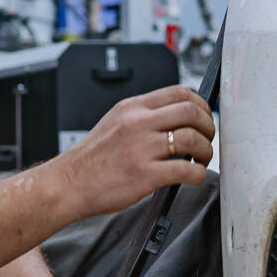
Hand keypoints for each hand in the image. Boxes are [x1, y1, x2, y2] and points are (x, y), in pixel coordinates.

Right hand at [49, 85, 214, 218]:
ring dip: (205, 150)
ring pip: (192, 139)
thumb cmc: (90, 160)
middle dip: (208, 126)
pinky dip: (197, 174)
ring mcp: (141, 148)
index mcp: (131, 108)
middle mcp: (137, 124)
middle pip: (191, 112)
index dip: (200, 104)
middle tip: (207, 138)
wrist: (67, 184)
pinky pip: (186, 170)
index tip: (204, 116)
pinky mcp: (145, 175)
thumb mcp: (114, 123)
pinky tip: (193, 176)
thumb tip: (174, 118)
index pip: (179, 92)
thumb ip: (142, 117)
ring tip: (201, 159)